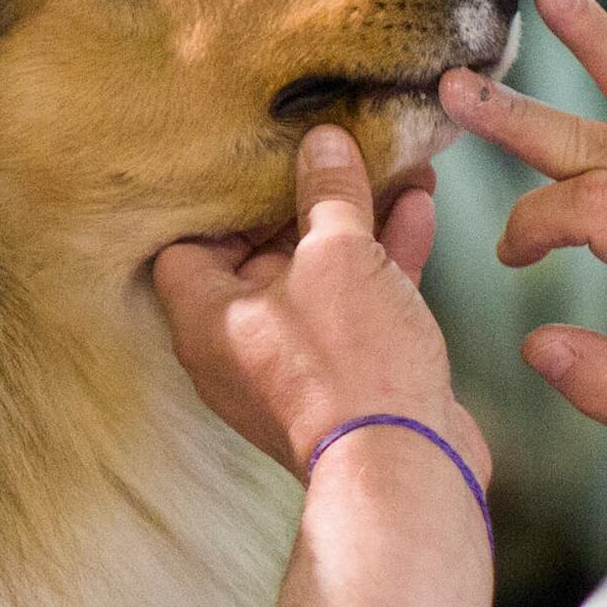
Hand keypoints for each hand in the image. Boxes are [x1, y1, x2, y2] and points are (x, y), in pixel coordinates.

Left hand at [151, 125, 484, 485]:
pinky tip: (418, 207)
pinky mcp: (348, 376)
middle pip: (261, 253)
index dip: (220, 197)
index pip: (187, 242)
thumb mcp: (339, 256)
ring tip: (394, 164)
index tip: (258, 157)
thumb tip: (321, 140)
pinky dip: (384, 259)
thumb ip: (328, 193)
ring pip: (321, 275)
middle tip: (339, 149)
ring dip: (358, 221)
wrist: (406, 465)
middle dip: (307, 198)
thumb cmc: (351, 364)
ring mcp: (294, 363)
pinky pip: (357, 304)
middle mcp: (238, 343)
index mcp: (205, 317)